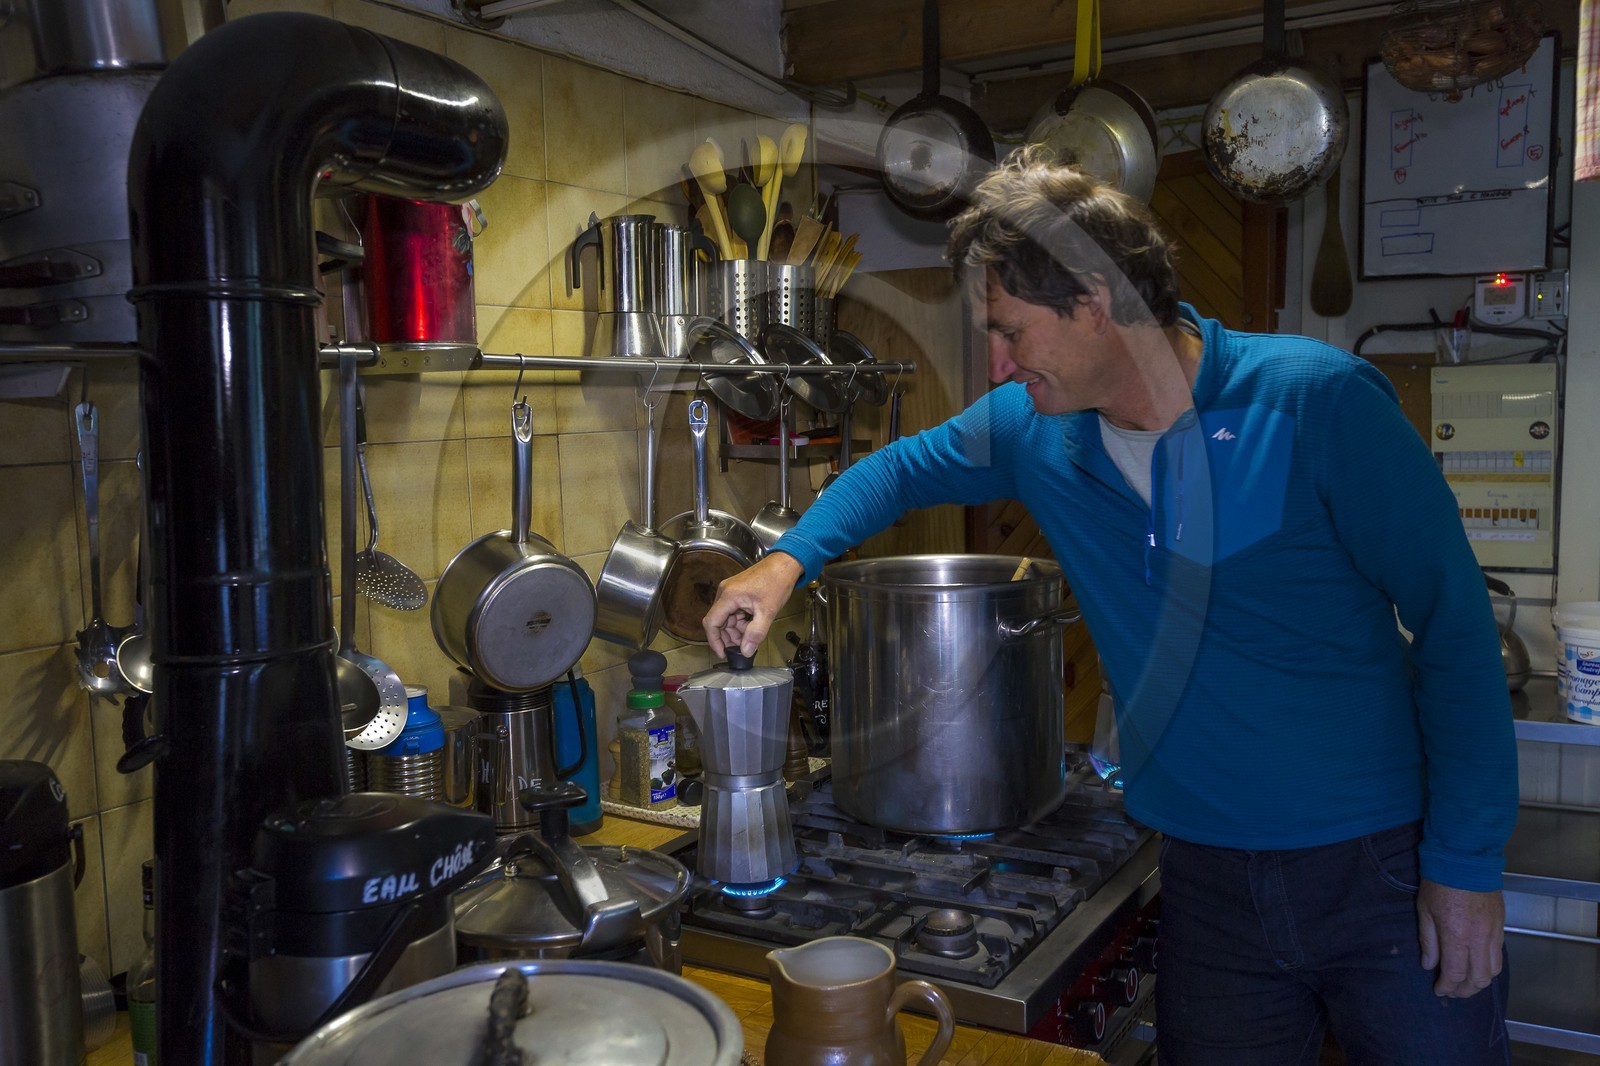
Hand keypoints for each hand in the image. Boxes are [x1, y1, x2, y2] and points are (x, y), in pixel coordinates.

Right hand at [703, 553, 804, 657]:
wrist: (784, 564)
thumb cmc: (776, 582)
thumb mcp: (767, 612)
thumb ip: (755, 633)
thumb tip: (746, 652)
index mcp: (728, 596)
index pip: (711, 623)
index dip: (715, 641)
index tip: (723, 654)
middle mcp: (725, 592)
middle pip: (718, 621)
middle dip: (728, 637)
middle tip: (742, 648)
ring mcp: (730, 591)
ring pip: (727, 618)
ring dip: (737, 630)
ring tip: (752, 636)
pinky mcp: (737, 592)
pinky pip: (733, 611)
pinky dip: (741, 621)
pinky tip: (753, 625)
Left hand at [1417, 879, 1503, 996]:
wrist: (1465, 858)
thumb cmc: (1439, 882)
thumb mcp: (1425, 910)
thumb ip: (1428, 941)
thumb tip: (1429, 965)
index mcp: (1457, 936)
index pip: (1456, 974)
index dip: (1447, 987)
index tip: (1439, 990)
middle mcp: (1480, 939)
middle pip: (1479, 978)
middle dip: (1465, 990)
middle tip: (1453, 991)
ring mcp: (1494, 932)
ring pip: (1494, 970)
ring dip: (1480, 981)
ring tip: (1466, 982)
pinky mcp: (1502, 925)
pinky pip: (1499, 954)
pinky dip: (1490, 965)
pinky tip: (1478, 964)